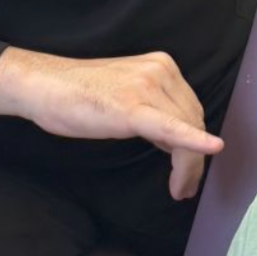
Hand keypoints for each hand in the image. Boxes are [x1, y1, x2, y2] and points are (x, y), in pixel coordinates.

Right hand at [0, 47, 222, 199]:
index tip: (191, 170)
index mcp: (162, 65)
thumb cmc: (79, 94)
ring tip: (179, 189)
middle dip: (193, 160)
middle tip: (185, 187)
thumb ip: (155, 111)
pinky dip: (192, 141)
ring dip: (188, 166)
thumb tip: (176, 141)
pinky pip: (170, 128)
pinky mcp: (131, 108)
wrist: (44, 86)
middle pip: (192, 121)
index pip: (191, 109)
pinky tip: (212, 148)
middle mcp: (160, 72)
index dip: (197, 142)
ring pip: (185, 132)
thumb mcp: (127, 96)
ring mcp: (146, 87)